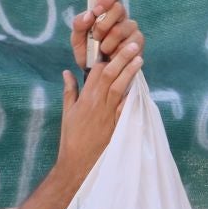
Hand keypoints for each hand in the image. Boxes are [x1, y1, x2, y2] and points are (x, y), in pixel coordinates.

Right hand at [55, 40, 144, 180]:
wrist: (78, 163)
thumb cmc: (71, 138)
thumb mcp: (67, 112)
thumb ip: (70, 91)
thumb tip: (67, 72)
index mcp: (85, 98)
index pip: (96, 72)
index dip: (104, 58)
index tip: (113, 48)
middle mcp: (98, 103)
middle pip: (111, 75)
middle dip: (122, 58)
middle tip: (133, 45)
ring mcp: (109, 114)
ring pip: (121, 87)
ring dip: (130, 72)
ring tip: (139, 58)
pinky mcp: (117, 125)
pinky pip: (126, 107)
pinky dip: (133, 95)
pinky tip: (140, 85)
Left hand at [70, 0, 144, 68]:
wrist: (95, 73)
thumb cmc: (87, 51)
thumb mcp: (77, 38)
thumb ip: (79, 24)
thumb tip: (89, 15)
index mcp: (108, 10)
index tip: (96, 10)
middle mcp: (123, 17)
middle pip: (119, 9)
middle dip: (102, 25)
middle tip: (96, 37)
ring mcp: (133, 30)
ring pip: (121, 29)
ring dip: (107, 43)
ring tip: (103, 51)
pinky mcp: (138, 44)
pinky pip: (128, 45)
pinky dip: (115, 53)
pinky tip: (112, 57)